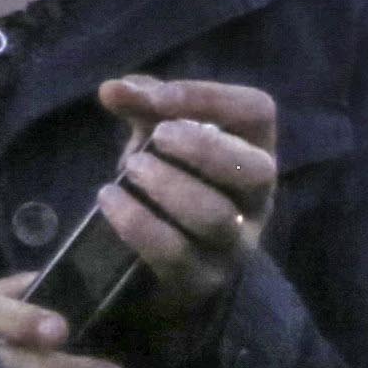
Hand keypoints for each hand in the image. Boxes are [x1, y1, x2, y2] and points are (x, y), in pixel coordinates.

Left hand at [83, 75, 281, 336]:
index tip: (159, 97)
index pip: (257, 112)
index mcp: (255, 151)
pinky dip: (138, 223)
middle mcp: (257, 198)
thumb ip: (143, 110)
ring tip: (127, 170)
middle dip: (203, 149)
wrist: (159, 267)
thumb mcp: (159, 142)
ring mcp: (235, 243)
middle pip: (256, 169)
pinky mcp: (202, 280)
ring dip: (168, 187)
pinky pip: (176, 253)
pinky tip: (109, 201)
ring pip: (216, 215)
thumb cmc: (169, 185)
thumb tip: (111, 88)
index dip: (212, 98)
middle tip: (156, 138)